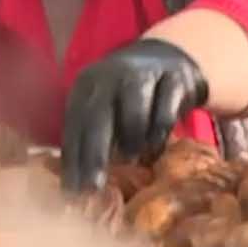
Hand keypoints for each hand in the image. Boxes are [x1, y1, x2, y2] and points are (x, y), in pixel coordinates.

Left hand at [61, 39, 208, 191]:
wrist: (169, 56)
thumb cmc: (128, 96)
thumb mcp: (104, 108)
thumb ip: (90, 137)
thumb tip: (75, 185)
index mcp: (88, 84)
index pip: (75, 124)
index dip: (73, 159)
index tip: (72, 190)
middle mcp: (111, 75)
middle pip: (98, 117)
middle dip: (95, 155)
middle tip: (94, 187)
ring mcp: (144, 73)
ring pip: (134, 114)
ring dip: (132, 142)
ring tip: (133, 159)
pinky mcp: (175, 78)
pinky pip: (165, 114)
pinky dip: (159, 134)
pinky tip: (156, 146)